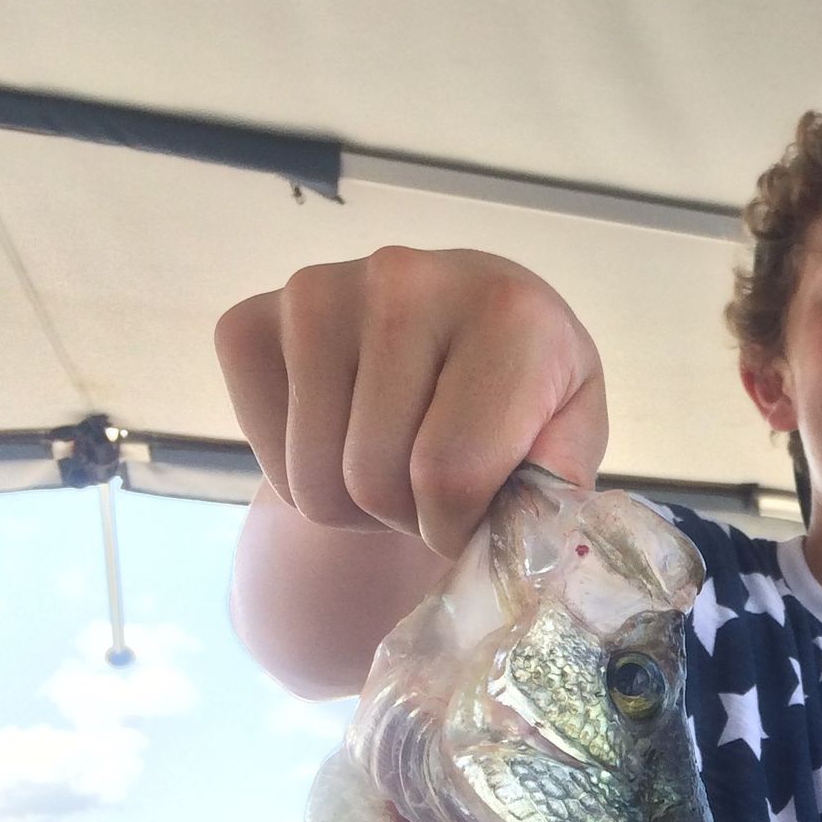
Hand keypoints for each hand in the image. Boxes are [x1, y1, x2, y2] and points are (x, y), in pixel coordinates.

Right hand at [214, 247, 607, 555]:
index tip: (477, 515)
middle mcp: (405, 280)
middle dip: (407, 516)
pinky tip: (346, 433)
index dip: (459, 529)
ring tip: (396, 457)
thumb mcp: (571, 436)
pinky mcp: (249, 321)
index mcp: (506, 311)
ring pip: (315, 484)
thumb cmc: (523, 396)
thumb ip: (556, 487)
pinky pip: (268, 463)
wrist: (462, 332)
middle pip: (373, 482)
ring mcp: (316, 292)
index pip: (450, 476)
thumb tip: (519, 541)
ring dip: (357, 507)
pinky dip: (303, 478)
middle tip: (435, 484)